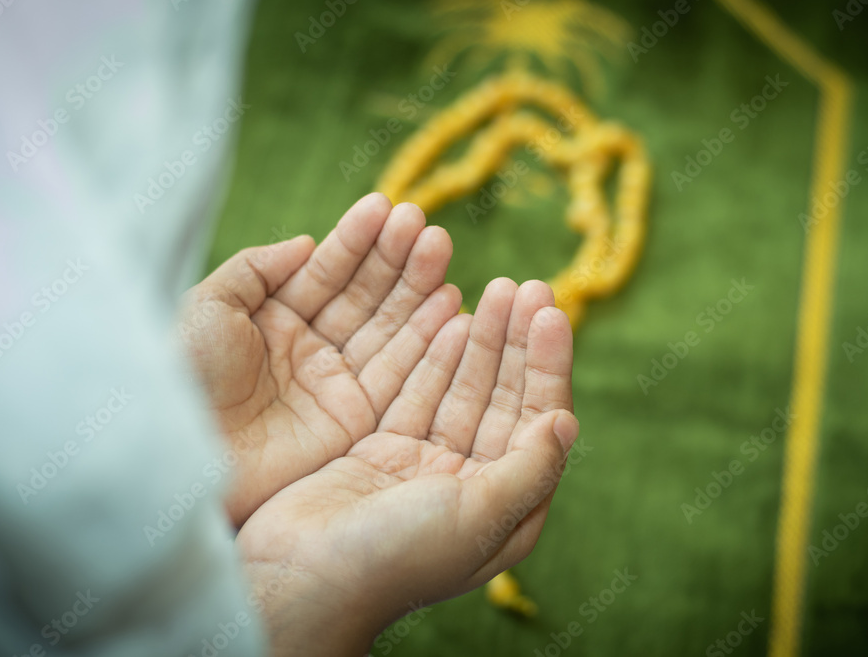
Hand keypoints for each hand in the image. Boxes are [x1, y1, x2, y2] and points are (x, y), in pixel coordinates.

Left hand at [179, 194, 460, 524]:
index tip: (386, 207)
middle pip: (364, 296)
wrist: (181, 452)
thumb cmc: (182, 376)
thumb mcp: (208, 305)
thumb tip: (307, 242)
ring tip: (440, 247)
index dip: (356, 240)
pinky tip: (450, 303)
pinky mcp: (354, 421)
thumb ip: (257, 267)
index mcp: (274, 320)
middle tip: (422, 223)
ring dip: (417, 289)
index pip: (327, 272)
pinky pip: (399, 374)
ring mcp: (334, 384)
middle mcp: (310, 349)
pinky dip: (427, 341)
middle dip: (395, 258)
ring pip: (388, 328)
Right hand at [237, 279, 577, 655]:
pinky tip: (453, 317)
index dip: (548, 364)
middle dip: (516, 342)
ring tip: (495, 288)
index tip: (550, 312)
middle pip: (504, 397)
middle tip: (526, 286)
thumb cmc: (393, 559)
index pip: (539, 420)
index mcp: (505, 506)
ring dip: (482, 341)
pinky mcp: (384, 450)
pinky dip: (437, 357)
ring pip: (464, 388)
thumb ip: (527, 469)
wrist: (300, 580)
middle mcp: (472, 484)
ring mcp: (426, 466)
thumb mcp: (477, 516)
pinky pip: (420, 392)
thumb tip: (566, 421)